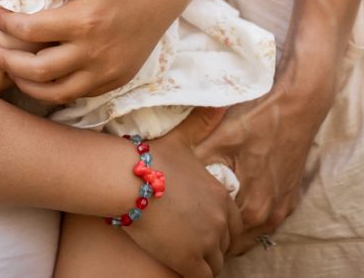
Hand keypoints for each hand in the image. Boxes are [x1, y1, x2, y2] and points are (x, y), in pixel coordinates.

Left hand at [0, 0, 190, 103]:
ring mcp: (107, 71)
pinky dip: (56, 91)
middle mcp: (95, 52)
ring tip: (9, 72)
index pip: (33, 31)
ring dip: (27, 85)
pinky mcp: (116, 79)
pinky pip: (79, 94)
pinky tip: (41, 79)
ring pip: (57, 92)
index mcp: (85, 21)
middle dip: (6, 63)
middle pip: (37, 70)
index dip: (8, 25)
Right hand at [125, 112, 241, 277]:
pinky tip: (181, 269)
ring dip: (205, 262)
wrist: (128, 179)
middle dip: (214, 247)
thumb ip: (203, 122)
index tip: (205, 230)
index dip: (221, 229)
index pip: (235, 224)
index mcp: (221, 196)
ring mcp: (206, 242)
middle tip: (195, 246)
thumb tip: (220, 103)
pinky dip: (195, 276)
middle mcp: (220, 220)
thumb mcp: (182, 139)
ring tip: (188, 258)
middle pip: (226, 245)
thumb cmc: (152, 158)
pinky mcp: (188, 259)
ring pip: (216, 264)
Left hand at [193, 64, 336, 253]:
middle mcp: (271, 215)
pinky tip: (235, 201)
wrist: (299, 104)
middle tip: (192, 223)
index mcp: (253, 208)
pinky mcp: (290, 197)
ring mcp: (283, 207)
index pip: (220, 238)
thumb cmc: (259, 120)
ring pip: (252, 232)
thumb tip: (170, 177)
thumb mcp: (220, 139)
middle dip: (216, 235)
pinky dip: (249, 216)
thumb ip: (196, 164)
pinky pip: (265, 218)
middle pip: (237, 241)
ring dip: (233, 228)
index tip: (183, 226)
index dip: (200, 232)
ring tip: (210, 216)